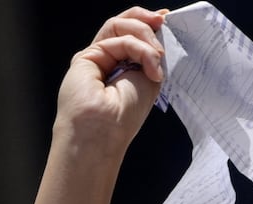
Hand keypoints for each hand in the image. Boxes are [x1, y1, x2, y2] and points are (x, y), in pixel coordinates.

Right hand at [28, 7, 169, 203]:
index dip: (150, 26)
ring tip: (156, 54)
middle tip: (162, 21)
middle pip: (124, 25)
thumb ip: (150, 58)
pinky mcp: (85, 57)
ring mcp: (96, 58)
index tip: (167, 20)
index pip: (135, 38)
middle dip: (145, 19)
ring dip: (143, 33)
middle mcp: (109, 62)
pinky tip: (149, 63)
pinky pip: (114, 38)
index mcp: (124, 70)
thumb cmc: (123, 119)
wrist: (100, 135)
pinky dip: (136, 47)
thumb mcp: (149, 81)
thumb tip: (157, 41)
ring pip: (118, 26)